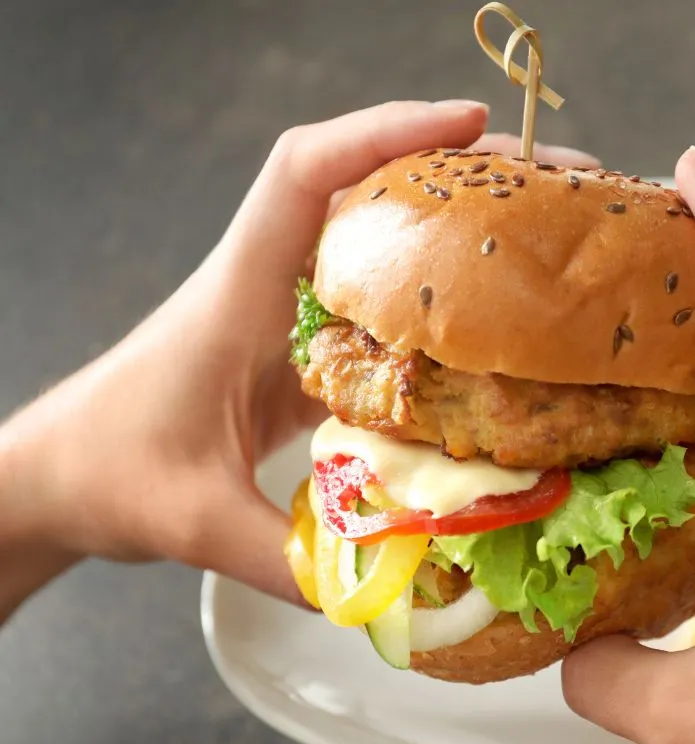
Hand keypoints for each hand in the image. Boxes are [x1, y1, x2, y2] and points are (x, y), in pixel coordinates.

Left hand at [0, 99, 597, 620]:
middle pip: (370, 191)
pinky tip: (497, 326)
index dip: (385, 133)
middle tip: (555, 185)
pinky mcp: (309, 349)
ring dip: (462, 225)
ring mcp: (295, 314)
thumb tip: (386, 591)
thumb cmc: (107, 471)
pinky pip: (386, 305)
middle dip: (463, 173)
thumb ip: (285, 557)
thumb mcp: (192, 519)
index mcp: (241, 291)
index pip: (305, 174)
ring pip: (385, 241)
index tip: (470, 126)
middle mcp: (274, 285)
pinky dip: (444, 296)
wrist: (64, 474)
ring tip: (548, 237)